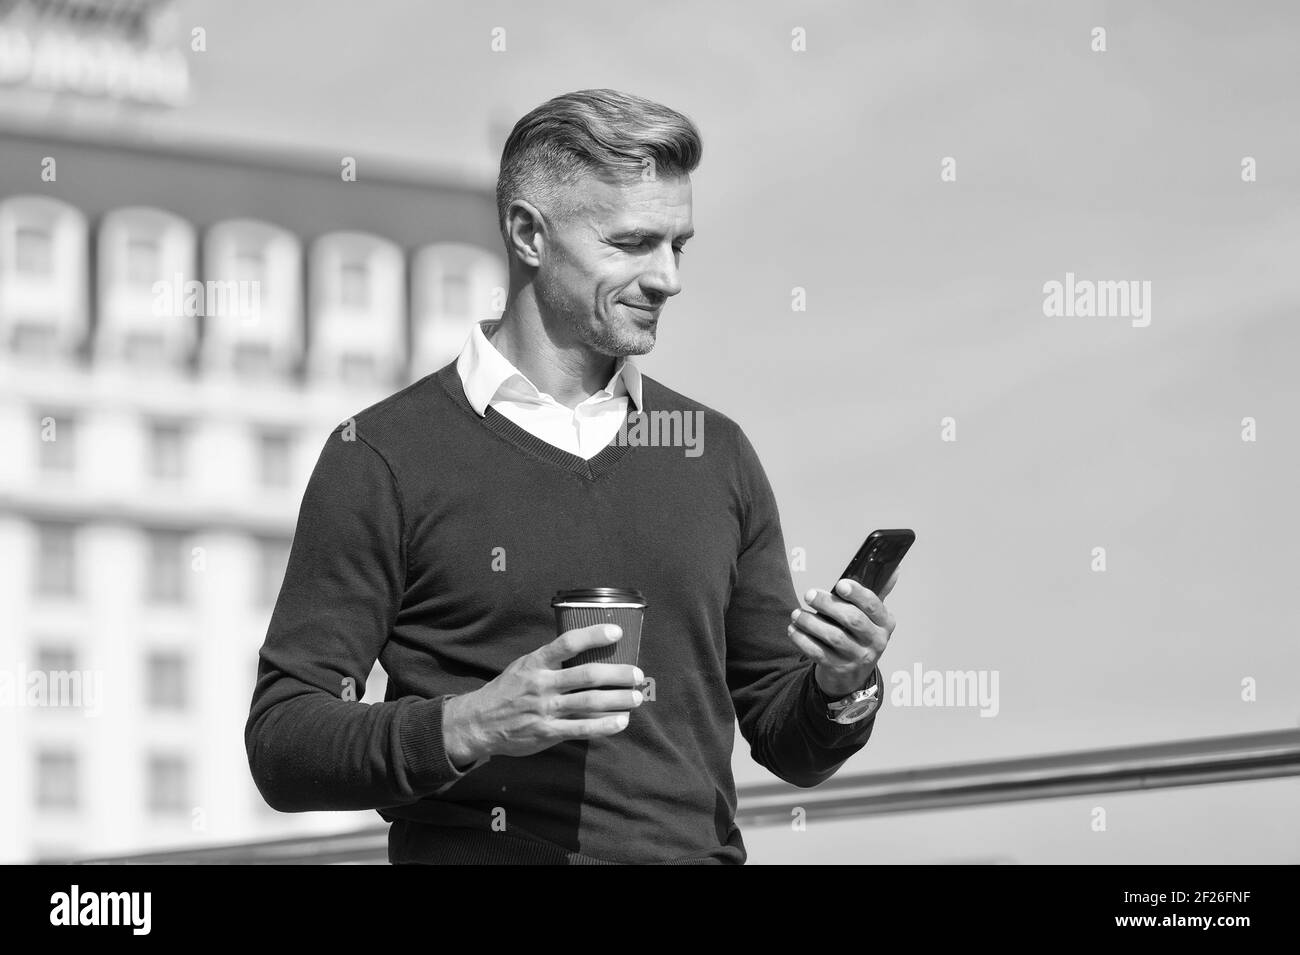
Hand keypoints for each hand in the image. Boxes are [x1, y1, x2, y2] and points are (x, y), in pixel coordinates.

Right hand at [442, 624, 643, 764]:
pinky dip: (605, 725)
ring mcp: (545, 709)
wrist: (479, 723)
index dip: (594, 635)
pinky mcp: (547, 732)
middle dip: (618, 674)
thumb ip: (550, 660)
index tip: (617, 631)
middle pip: (588, 675)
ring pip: (590, 703)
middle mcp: (542, 684)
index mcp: (536, 663)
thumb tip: (585, 648)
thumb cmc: (507, 691)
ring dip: (618, 699)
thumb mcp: (523, 666)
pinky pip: (582, 729)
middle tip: (637, 674)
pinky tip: (621, 721)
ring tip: (635, 697)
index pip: (568, 643)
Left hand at [787, 569, 898, 698]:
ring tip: (796, 613)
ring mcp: (858, 658)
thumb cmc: (860, 635)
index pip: (873, 605)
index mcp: (885, 623)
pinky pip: (818, 653)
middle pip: (853, 620)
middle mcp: (876, 641)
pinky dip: (803, 640)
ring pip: (834, 637)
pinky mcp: (839, 669)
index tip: (839, 584)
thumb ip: (879, 590)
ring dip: (811, 622)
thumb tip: (895, 565)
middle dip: (828, 605)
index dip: (857, 593)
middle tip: (809, 594)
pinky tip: (793, 629)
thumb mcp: (873, 616)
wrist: (852, 675)